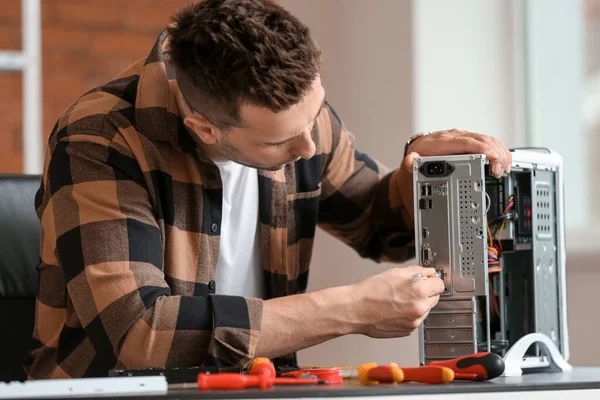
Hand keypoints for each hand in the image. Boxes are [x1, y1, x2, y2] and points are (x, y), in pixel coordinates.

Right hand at [349, 266, 444, 337]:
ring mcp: (414, 321)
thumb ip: (417, 271)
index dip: (433, 280)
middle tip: (408, 288)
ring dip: (417, 304)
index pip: (440, 284)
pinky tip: (395, 308)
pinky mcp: (407, 330)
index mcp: (418, 291)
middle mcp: (419, 308)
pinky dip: (409, 314)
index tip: (429, 280)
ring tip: (398, 299)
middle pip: (434, 297)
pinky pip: (415, 319)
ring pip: (425, 309)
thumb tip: (428, 273)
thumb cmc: (370, 291)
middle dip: (425, 292)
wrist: (355, 309)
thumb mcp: (395, 273)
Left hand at [395, 129, 511, 221]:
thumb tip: (409, 161)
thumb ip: (410, 162)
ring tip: (504, 168)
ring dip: (499, 152)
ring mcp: (464, 137)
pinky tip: (503, 161)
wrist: (420, 149)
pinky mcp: (470, 141)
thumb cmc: (419, 155)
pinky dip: (498, 151)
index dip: (480, 148)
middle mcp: (455, 136)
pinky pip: (488, 142)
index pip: (464, 142)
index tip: (492, 157)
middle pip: (480, 140)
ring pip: (487, 139)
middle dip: (494, 153)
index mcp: (442, 141)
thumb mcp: (411, 160)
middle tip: (500, 170)